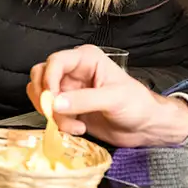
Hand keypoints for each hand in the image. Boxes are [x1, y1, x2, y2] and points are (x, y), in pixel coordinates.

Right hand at [27, 45, 187, 147]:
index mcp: (86, 59)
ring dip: (52, 115)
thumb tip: (55, 103)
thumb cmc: (137, 105)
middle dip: (46, 98)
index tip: (51, 100)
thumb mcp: (114, 99)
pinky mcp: (69, 108)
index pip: (55, 61)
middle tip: (57, 115)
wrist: (146, 127)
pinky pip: (50, 113)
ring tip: (74, 126)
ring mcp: (69, 90)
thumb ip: (84, 100)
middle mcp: (74, 71)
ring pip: (42, 97)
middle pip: (41, 77)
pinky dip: (58, 124)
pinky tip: (78, 129)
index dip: (48, 79)